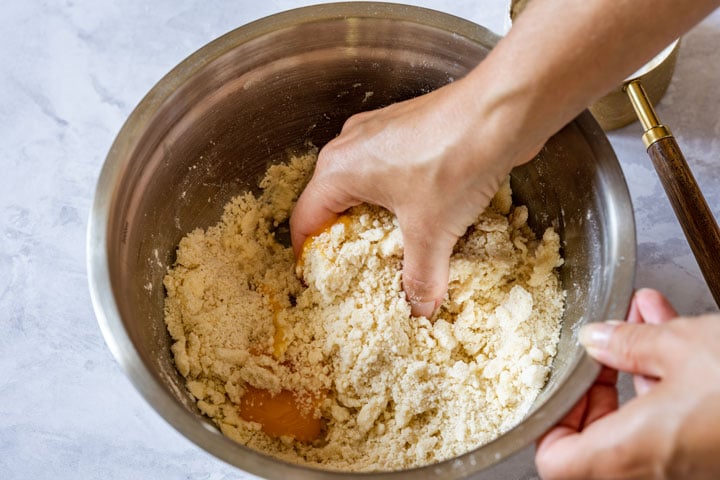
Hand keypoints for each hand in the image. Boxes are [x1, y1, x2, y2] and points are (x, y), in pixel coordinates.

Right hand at [290, 76, 541, 316]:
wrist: (503, 109)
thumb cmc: (453, 160)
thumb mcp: (432, 231)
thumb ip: (421, 276)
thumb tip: (420, 310)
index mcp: (338, 170)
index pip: (305, 221)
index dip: (310, 256)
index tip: (322, 281)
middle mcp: (349, 146)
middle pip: (331, 203)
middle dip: (344, 239)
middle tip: (360, 271)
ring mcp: (378, 132)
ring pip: (361, 185)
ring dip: (372, 217)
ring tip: (391, 248)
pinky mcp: (406, 129)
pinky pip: (387, 169)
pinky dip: (395, 196)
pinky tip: (419, 215)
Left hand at [535, 289, 719, 478]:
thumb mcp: (682, 347)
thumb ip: (627, 343)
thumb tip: (596, 339)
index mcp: (631, 452)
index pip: (555, 461)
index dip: (551, 421)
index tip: (563, 381)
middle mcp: (655, 469)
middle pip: (592, 439)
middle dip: (595, 382)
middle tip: (602, 346)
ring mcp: (686, 464)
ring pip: (638, 417)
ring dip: (635, 363)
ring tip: (640, 316)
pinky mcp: (712, 448)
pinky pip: (674, 415)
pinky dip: (668, 374)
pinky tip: (671, 327)